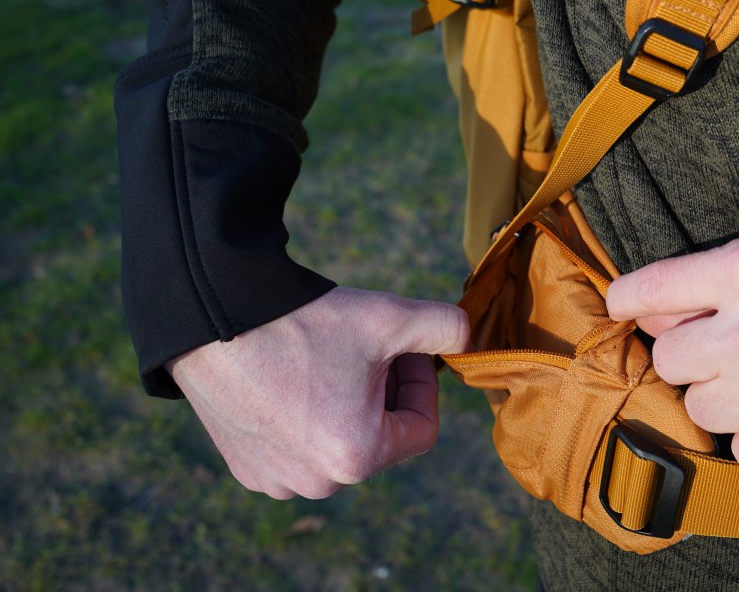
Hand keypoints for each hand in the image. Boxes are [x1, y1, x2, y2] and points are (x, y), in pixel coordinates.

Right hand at [168, 287, 471, 498]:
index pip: (422, 429)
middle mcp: (316, 482)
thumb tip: (469, 336)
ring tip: (326, 362)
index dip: (421, 384)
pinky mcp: (245, 469)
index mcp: (357, 455)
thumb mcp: (389, 317)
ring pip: (337, 444)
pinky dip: (304, 419)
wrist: (213, 314)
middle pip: (379, 438)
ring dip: (345, 406)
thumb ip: (448, 327)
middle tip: (366, 350)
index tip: (403, 351)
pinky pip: (296, 449)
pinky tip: (289, 378)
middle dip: (383, 395)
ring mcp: (275, 480)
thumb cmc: (303, 321)